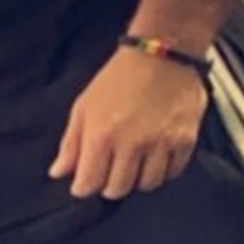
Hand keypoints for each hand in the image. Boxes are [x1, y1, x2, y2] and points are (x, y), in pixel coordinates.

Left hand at [49, 49, 205, 200]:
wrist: (160, 54)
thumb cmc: (121, 76)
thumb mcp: (85, 105)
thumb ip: (71, 143)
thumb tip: (58, 171)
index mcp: (102, 135)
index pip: (89, 183)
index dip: (83, 187)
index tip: (85, 182)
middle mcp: (132, 143)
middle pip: (118, 189)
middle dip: (109, 184)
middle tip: (110, 169)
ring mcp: (160, 144)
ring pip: (147, 185)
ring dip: (137, 178)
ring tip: (134, 161)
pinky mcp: (185, 141)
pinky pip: (173, 173)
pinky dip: (163, 170)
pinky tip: (155, 156)